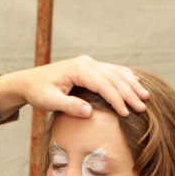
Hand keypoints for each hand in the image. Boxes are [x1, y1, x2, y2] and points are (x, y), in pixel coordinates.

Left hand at [2, 56, 148, 118]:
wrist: (29, 82)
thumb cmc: (38, 92)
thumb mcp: (50, 101)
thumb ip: (69, 106)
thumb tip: (89, 112)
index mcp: (78, 69)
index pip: (104, 84)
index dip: (116, 99)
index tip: (126, 113)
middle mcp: (86, 63)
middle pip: (114, 77)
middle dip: (129, 93)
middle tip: (143, 107)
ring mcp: (89, 63)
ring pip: (116, 72)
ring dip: (131, 84)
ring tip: (145, 97)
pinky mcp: (90, 67)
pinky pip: (112, 71)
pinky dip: (126, 77)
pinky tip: (136, 84)